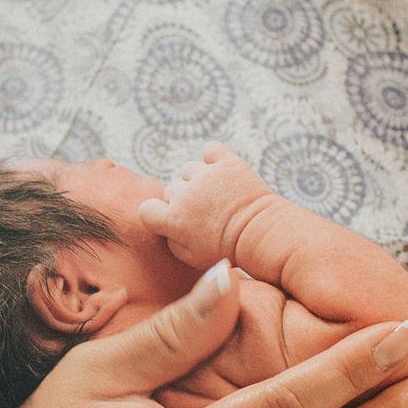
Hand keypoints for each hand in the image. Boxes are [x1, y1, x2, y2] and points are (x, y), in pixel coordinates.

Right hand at [138, 142, 275, 268]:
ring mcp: (206, 175)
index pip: (146, 209)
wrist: (260, 235)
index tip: (173, 220)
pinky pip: (210, 149)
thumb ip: (172, 242)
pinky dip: (213, 157)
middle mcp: (185, 194)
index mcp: (173, 219)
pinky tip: (220, 170)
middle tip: (203, 213)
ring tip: (215, 194)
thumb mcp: (192, 258)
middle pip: (171, 189)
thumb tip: (167, 228)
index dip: (158, 215)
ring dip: (197, 180)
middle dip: (183, 200)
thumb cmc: (227, 251)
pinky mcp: (227, 162)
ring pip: (188, 169)